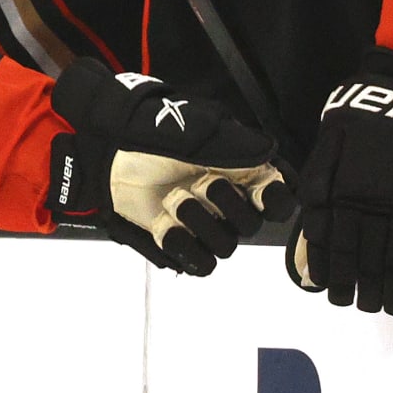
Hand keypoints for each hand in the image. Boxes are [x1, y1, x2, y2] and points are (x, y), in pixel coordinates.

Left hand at [48, 58, 294, 274]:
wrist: (110, 146)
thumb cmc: (154, 130)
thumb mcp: (197, 129)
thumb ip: (235, 144)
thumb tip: (270, 156)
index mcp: (242, 172)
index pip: (282, 199)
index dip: (277, 201)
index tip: (261, 191)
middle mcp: (229, 202)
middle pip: (252, 226)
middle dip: (228, 206)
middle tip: (202, 182)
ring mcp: (205, 224)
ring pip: (226, 246)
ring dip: (199, 223)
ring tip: (172, 197)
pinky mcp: (181, 242)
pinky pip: (201, 263)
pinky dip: (184, 246)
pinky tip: (165, 224)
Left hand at [287, 48, 392, 314]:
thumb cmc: (364, 120)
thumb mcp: (327, 144)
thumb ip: (317, 183)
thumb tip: (307, 221)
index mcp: (339, 190)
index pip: (329, 242)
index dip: (329, 270)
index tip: (329, 290)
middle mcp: (370, 205)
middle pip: (361, 258)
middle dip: (359, 288)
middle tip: (359, 305)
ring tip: (390, 308)